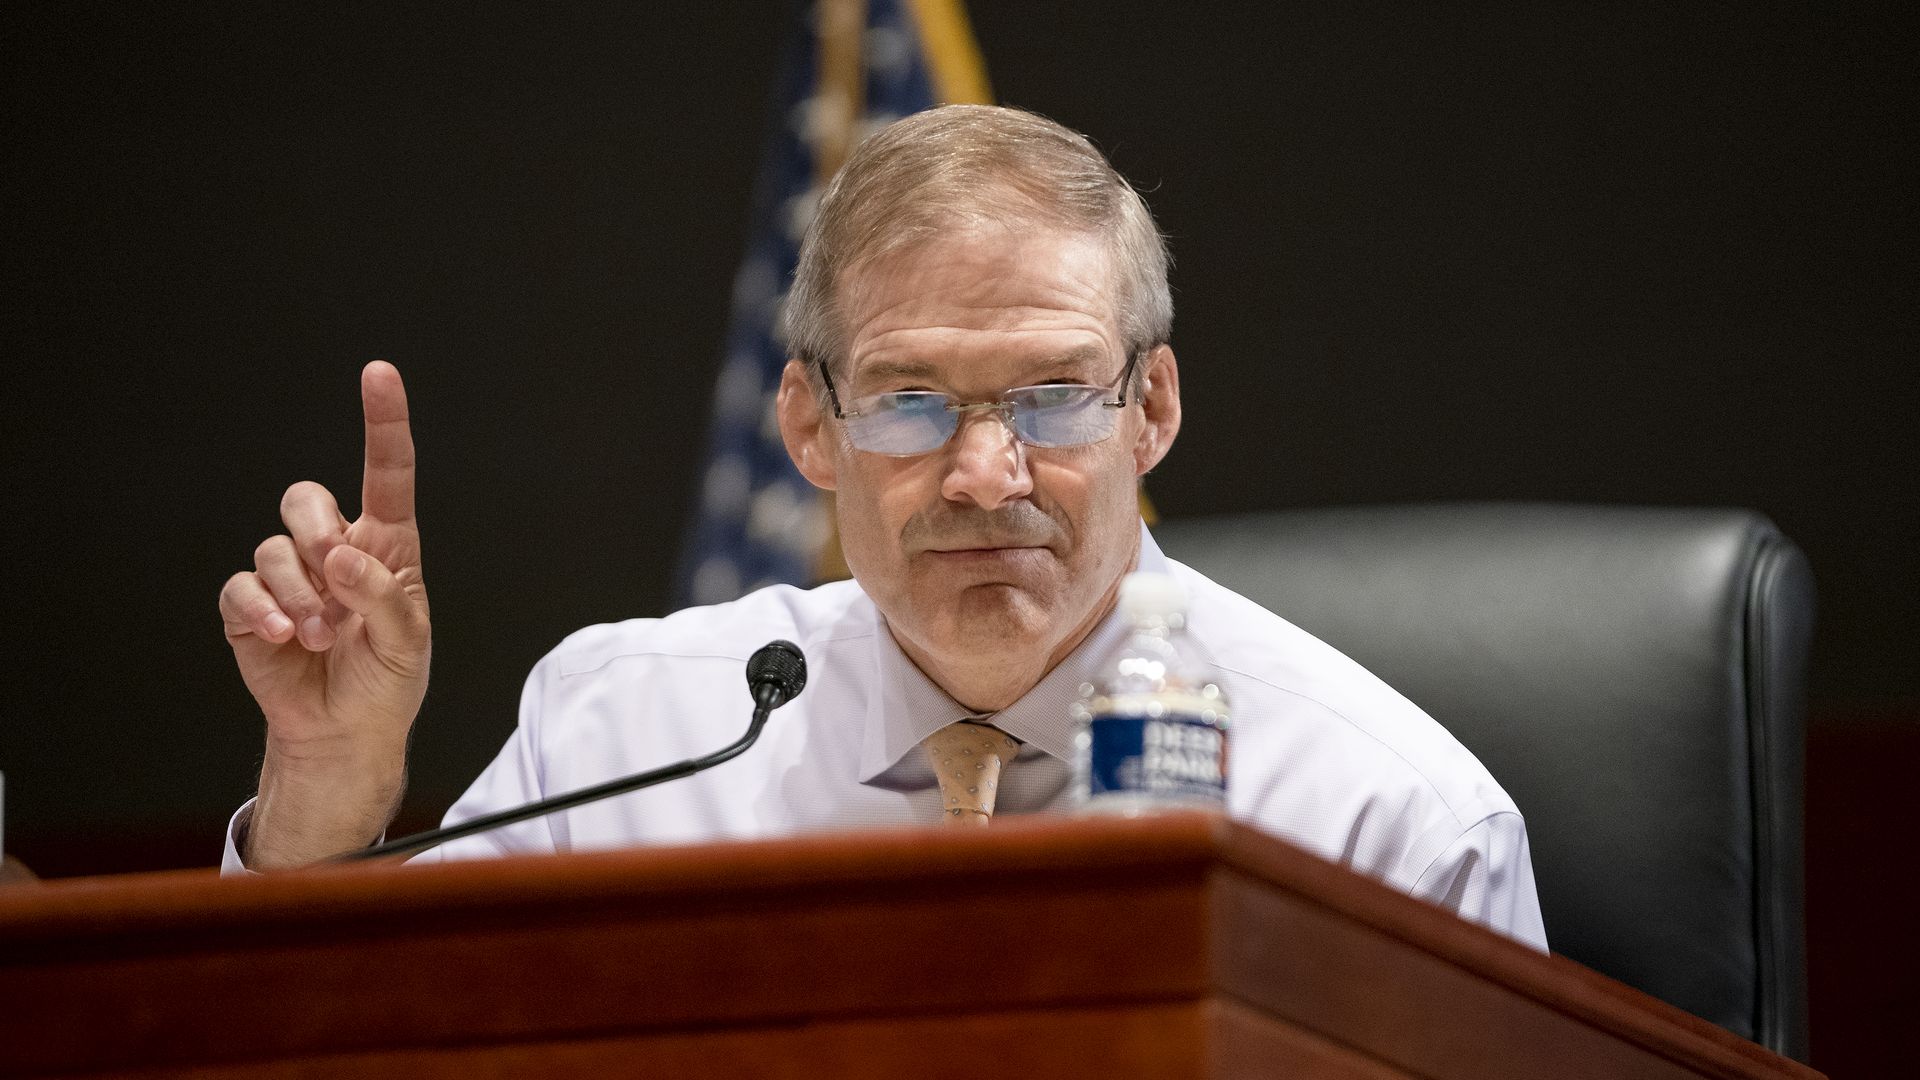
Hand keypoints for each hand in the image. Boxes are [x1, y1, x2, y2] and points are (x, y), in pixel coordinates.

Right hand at [219, 361, 430, 867]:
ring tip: (321, 635)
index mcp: (386, 547)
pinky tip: (286, 636)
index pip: (387, 473)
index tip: (379, 374)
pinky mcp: (252, 607)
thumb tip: (342, 556)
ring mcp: (290, 577)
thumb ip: (382, 596)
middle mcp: (334, 550)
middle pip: (306, 499)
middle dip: (316, 530)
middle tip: (336, 577)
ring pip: (274, 547)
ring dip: (299, 593)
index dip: (382, 422)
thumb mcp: (407, 643)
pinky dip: (264, 610)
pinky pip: (243, 587)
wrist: (344, 729)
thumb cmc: (386, 679)